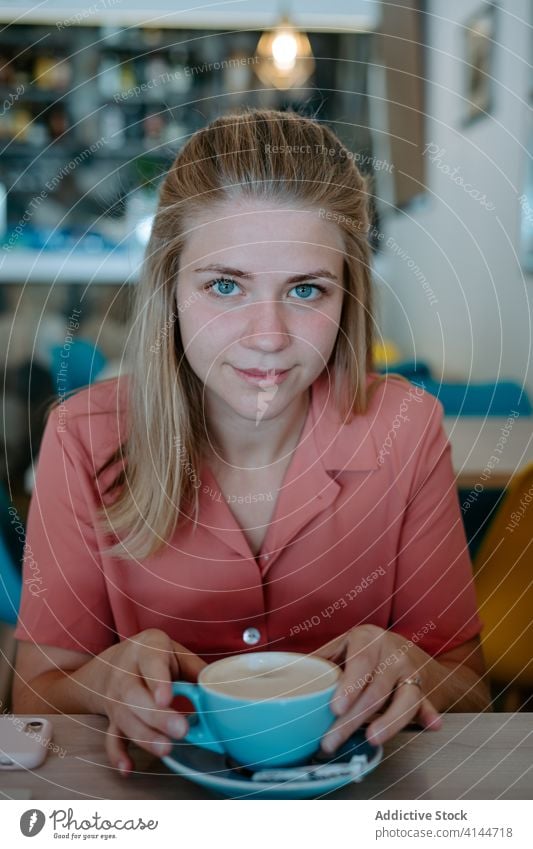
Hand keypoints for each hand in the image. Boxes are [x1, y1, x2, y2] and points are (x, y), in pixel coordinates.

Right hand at [84, 628, 205, 775]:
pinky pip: (111, 737)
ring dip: (144, 737)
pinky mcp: (112, 718)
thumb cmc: (154, 656)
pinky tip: (129, 768)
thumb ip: (195, 669)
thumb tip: (220, 691)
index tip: (167, 699)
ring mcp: (115, 697)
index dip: (158, 681)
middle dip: (157, 716)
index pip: (151, 663)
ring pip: (125, 718)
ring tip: (166, 749)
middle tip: (181, 730)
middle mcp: (125, 673)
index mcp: (146, 650)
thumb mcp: (175, 652)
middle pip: (134, 695)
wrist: (115, 663)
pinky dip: (118, 755)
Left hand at [313, 624, 441, 751]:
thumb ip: (321, 661)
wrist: (402, 649)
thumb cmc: (363, 651)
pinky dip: (429, 715)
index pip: (360, 661)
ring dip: (390, 721)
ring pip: (405, 699)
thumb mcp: (342, 647)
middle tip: (332, 740)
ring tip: (373, 738)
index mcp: (368, 639)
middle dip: (354, 719)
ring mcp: (410, 673)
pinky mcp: (423, 691)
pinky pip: (426, 704)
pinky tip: (432, 726)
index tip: (336, 708)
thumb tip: (286, 673)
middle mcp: (392, 654)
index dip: (349, 685)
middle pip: (376, 689)